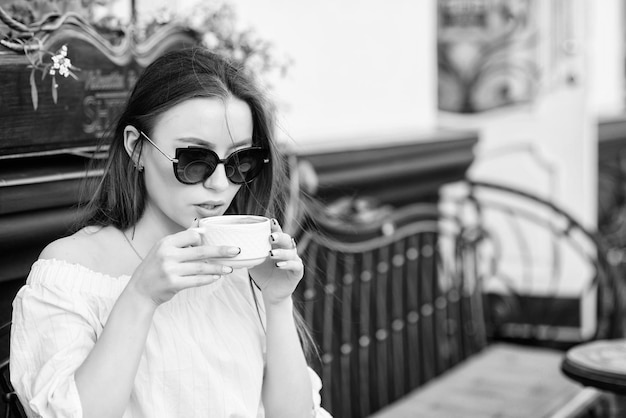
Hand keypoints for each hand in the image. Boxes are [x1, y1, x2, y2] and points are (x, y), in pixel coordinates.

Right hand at [125, 229, 239, 306]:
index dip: (205, 238)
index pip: (192, 235)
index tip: (216, 240)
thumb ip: (181, 238)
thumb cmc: (154, 268)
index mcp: (166, 243)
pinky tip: (217, 277)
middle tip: (236, 250)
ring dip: (218, 268)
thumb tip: (199, 224)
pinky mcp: (173, 284)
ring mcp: (170, 270)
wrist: (140, 290)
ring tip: (230, 268)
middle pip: (201, 251)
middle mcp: (167, 254)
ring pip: (201, 267)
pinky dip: (208, 279)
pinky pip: (196, 280)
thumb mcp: (163, 248)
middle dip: (221, 251)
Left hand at [249, 219, 303, 304]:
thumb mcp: (254, 260)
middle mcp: (288, 250)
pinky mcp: (297, 271)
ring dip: (281, 252)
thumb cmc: (262, 273)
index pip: (277, 232)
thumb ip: (249, 251)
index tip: (270, 221)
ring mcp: (294, 260)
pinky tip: (279, 265)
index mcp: (277, 245)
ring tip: (271, 254)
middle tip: (271, 237)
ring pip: (291, 252)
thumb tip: (233, 242)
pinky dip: (287, 264)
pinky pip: (295, 265)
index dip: (275, 227)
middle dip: (279, 236)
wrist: (271, 291)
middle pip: (286, 239)